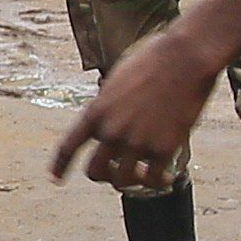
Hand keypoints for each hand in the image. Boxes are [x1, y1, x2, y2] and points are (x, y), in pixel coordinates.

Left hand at [51, 25, 228, 189]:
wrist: (185, 58)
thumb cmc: (155, 58)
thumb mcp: (118, 78)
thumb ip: (110, 103)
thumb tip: (112, 115)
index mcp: (97, 110)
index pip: (69, 145)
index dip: (60, 165)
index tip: (55, 178)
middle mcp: (112, 130)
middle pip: (94, 171)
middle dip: (103, 176)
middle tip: (114, 174)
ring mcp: (136, 141)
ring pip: (122, 180)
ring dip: (130, 182)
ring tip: (141, 177)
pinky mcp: (162, 148)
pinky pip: (153, 179)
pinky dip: (157, 182)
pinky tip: (164, 178)